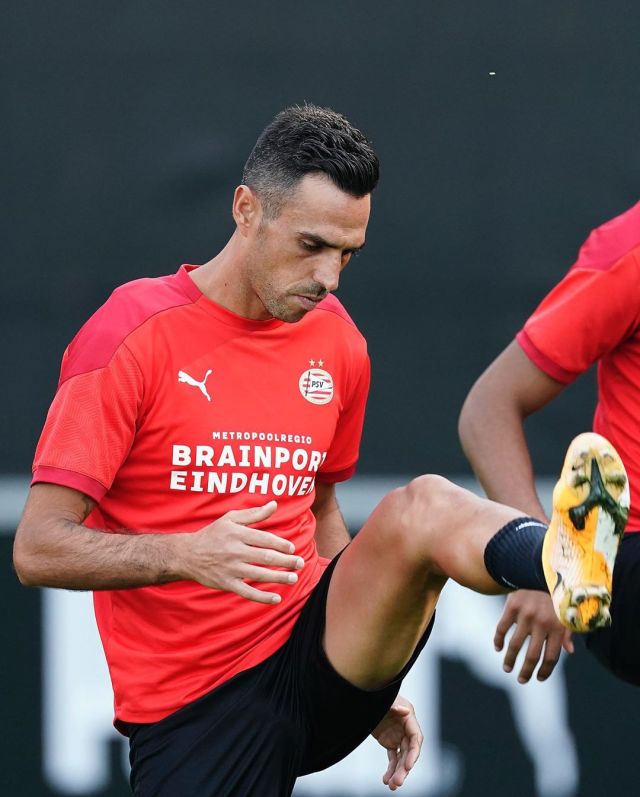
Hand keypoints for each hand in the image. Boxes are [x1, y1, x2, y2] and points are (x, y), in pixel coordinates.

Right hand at [178, 501, 303, 603]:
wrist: (187, 554)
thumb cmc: (212, 534)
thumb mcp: (230, 519)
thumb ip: (254, 513)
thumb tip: (274, 505)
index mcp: (237, 534)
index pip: (264, 539)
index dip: (281, 544)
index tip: (292, 548)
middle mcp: (234, 551)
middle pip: (265, 557)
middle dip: (286, 561)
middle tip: (300, 563)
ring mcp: (230, 569)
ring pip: (259, 575)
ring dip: (279, 577)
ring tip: (294, 578)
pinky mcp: (226, 584)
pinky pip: (247, 592)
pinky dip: (262, 597)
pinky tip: (277, 598)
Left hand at [372, 695, 422, 790]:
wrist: (365, 695)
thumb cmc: (377, 694)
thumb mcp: (385, 700)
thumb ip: (394, 706)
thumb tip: (405, 711)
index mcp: (409, 717)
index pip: (416, 738)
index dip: (414, 753)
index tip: (408, 766)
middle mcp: (406, 728)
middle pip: (409, 751)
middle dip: (404, 768)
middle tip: (398, 782)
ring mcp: (398, 735)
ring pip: (401, 758)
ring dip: (398, 772)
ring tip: (391, 786)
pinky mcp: (390, 741)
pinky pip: (393, 758)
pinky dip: (390, 769)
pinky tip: (386, 780)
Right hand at [495, 590, 573, 682]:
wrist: (542, 567)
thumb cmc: (557, 592)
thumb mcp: (566, 611)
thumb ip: (568, 631)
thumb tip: (569, 652)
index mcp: (558, 627)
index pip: (551, 658)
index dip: (545, 671)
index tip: (538, 678)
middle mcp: (542, 623)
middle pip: (532, 655)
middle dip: (526, 671)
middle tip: (521, 680)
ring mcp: (526, 615)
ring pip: (515, 645)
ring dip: (509, 659)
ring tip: (507, 668)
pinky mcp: (512, 606)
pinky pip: (502, 627)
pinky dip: (498, 640)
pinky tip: (498, 647)